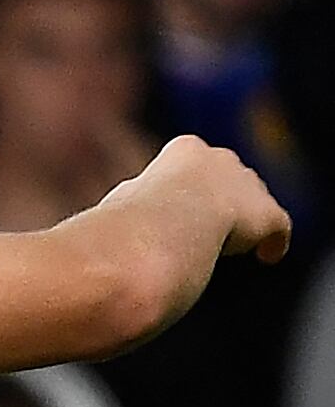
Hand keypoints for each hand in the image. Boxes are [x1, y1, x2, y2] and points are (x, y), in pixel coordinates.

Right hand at [120, 134, 290, 264]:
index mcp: (185, 150)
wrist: (166, 224)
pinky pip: (278, 227)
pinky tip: (266, 256)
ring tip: (235, 243)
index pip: (195, 160)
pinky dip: (272, 242)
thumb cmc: (137, 214)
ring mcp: (248, 184)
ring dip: (247, 219)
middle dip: (226, 197)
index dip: (192, 185)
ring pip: (256, 199)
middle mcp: (222, 159)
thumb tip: (127, 203)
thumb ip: (138, 195)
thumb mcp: (127, 197)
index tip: (186, 205)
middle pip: (232, 176)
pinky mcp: (267, 213)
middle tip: (213, 225)